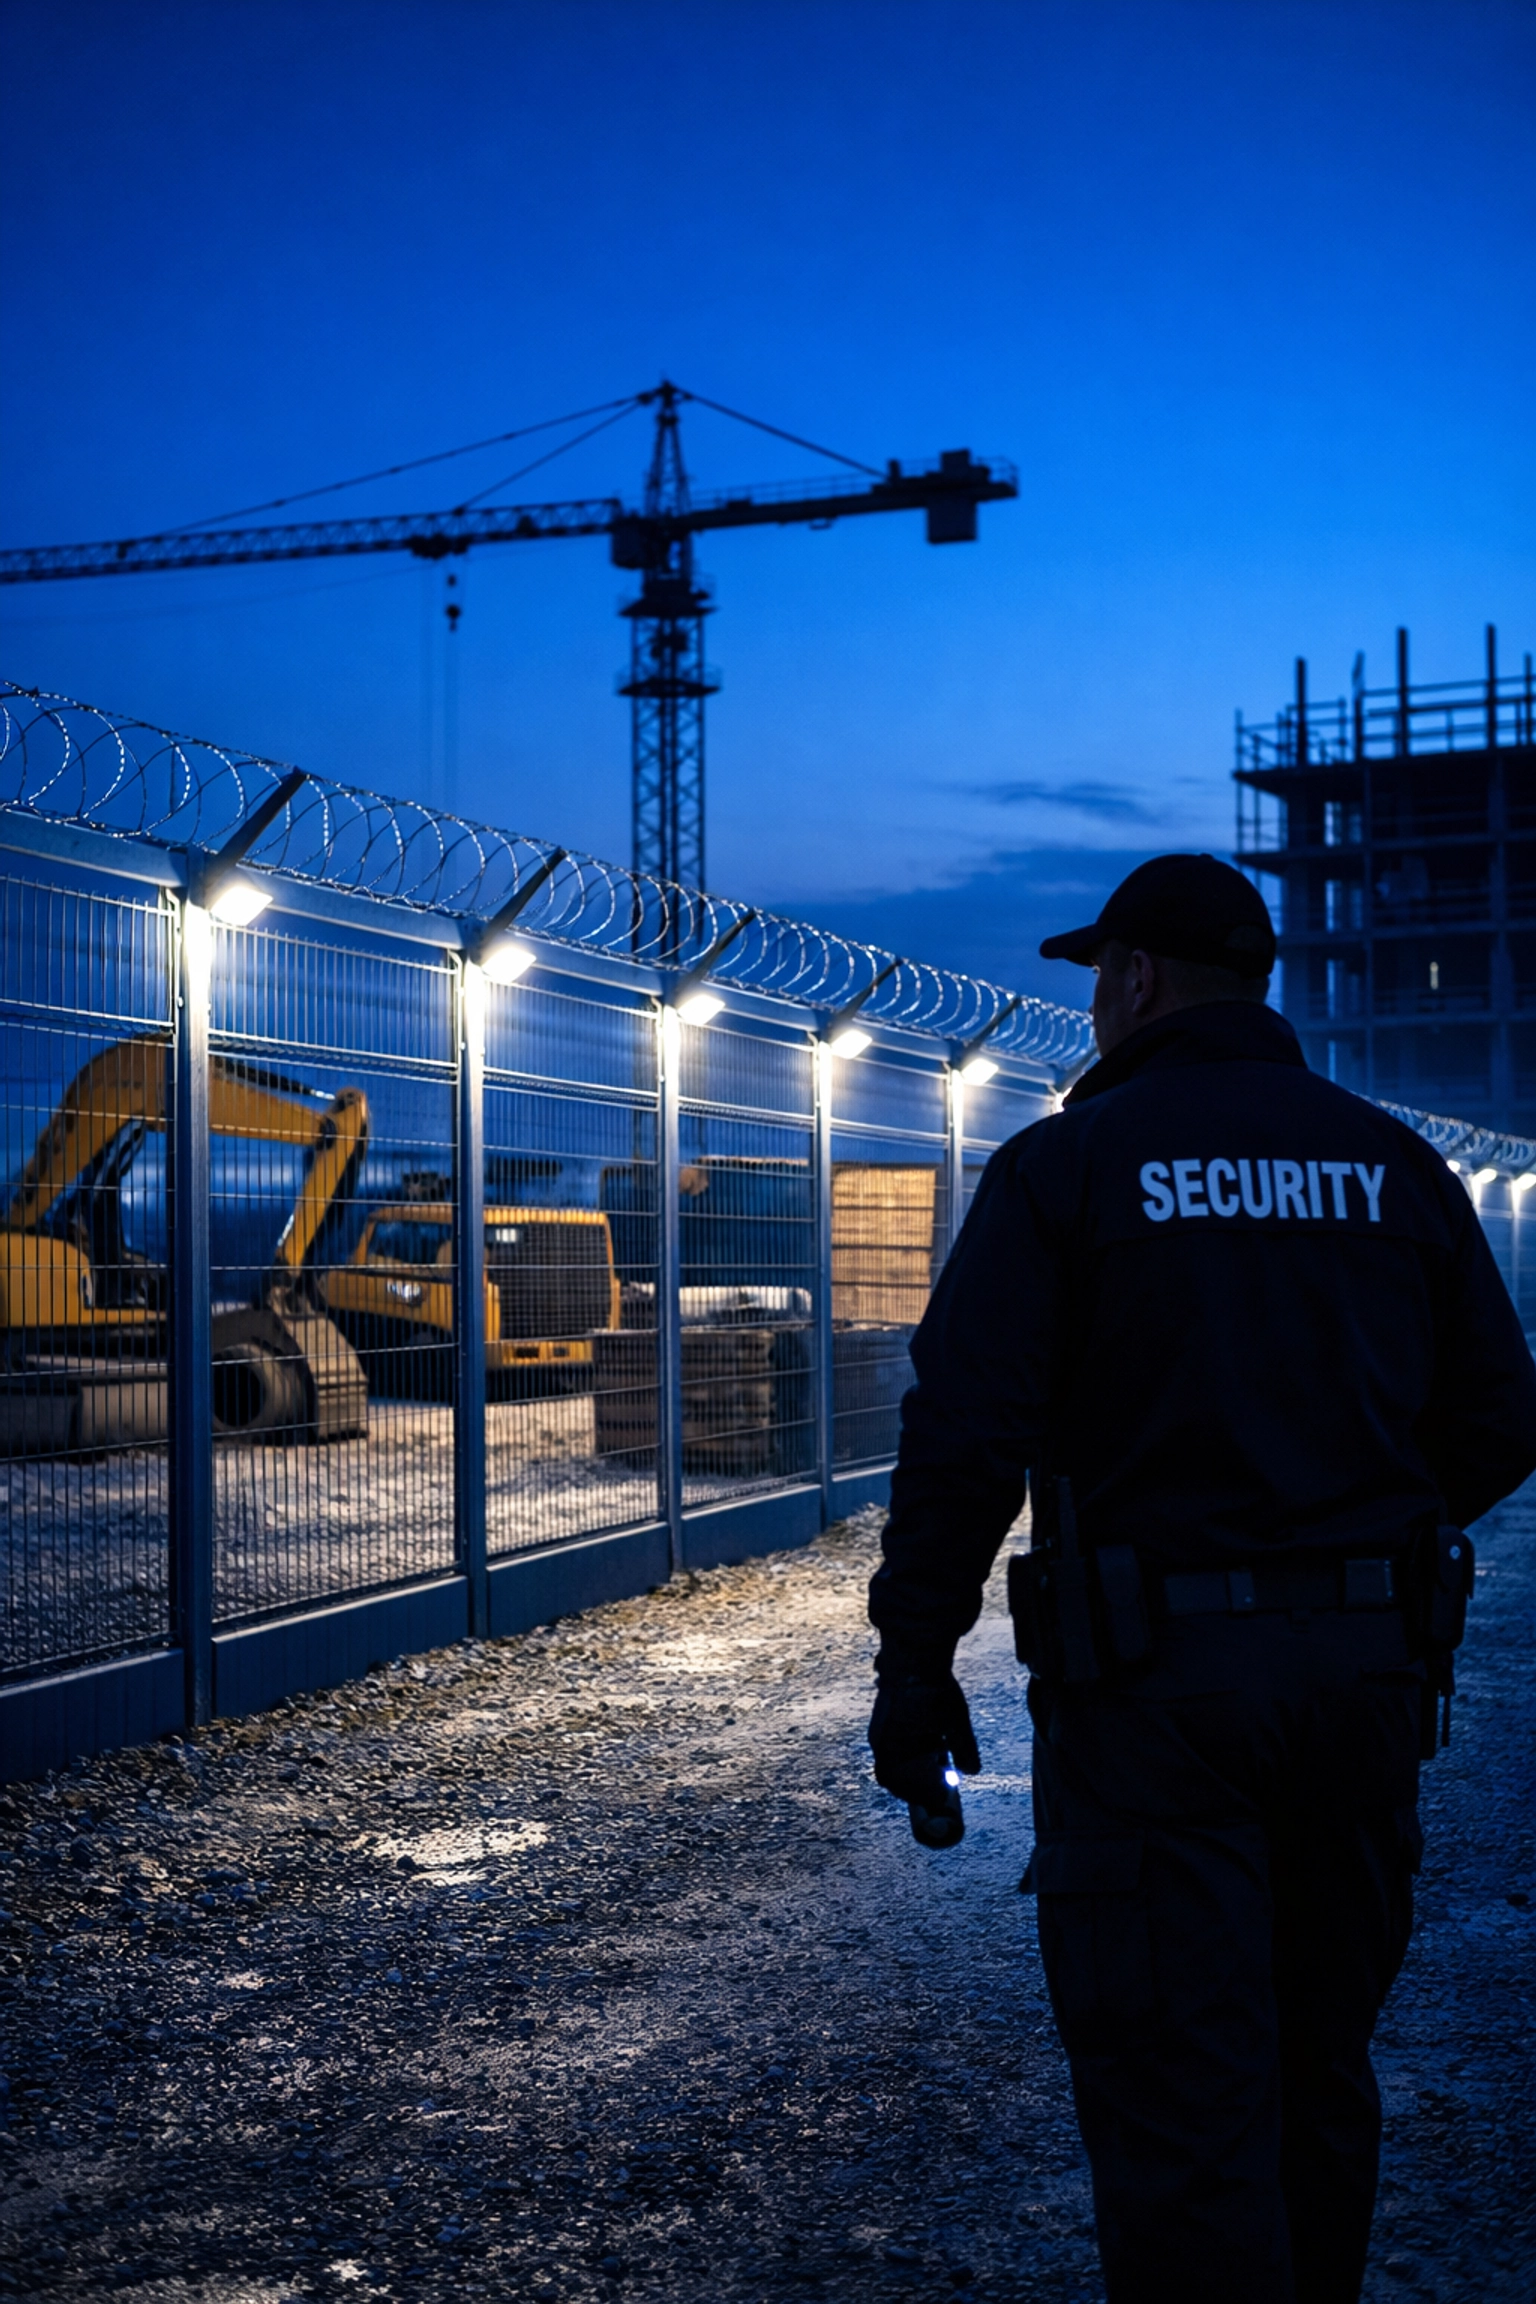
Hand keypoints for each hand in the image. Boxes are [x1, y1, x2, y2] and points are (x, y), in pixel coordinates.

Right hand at [867, 1668, 980, 1801]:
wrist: (913, 1654)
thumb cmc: (934, 1693)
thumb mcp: (957, 1724)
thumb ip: (964, 1751)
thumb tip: (972, 1771)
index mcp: (894, 1754)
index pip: (910, 1788)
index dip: (928, 1794)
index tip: (945, 1794)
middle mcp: (881, 1745)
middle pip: (897, 1777)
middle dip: (919, 1783)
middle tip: (941, 1782)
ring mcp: (878, 1730)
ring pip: (894, 1761)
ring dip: (915, 1766)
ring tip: (939, 1757)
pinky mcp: (881, 1717)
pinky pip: (892, 1745)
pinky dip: (909, 1751)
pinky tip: (929, 1738)